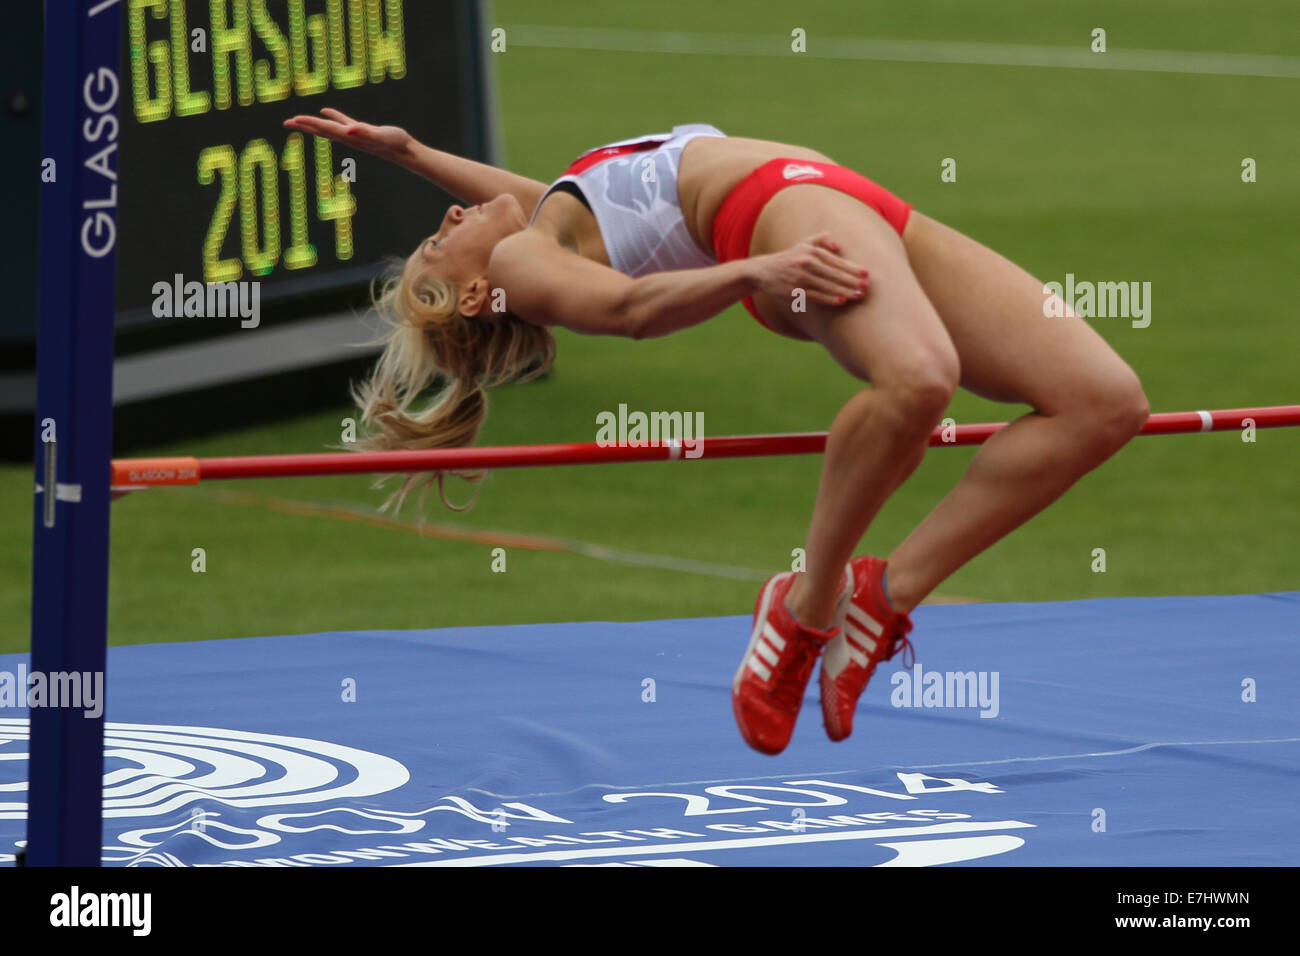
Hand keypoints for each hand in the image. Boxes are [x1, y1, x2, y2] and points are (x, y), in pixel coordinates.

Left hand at [283, 108, 412, 162]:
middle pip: (322, 130)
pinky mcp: (361, 130)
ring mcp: (354, 134)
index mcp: (350, 136)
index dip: (309, 124)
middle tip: (286, 123)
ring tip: (299, 120)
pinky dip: (332, 116)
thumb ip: (364, 132)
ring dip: (314, 123)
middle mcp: (349, 137)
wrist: (405, 151)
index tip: (293, 120)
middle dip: (304, 126)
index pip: (325, 128)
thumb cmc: (395, 143)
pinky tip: (325, 111)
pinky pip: (342, 121)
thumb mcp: (380, 135)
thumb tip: (348, 130)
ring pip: (329, 127)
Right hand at [748, 233, 868, 306]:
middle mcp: (807, 263)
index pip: (837, 261)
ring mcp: (801, 278)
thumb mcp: (804, 243)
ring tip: (858, 296)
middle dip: (852, 281)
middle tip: (866, 287)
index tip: (866, 274)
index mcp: (812, 252)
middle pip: (835, 274)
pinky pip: (817, 296)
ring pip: (828, 286)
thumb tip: (838, 246)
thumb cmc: (789, 258)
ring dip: (845, 291)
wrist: (764, 271)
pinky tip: (841, 301)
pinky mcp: (795, 291)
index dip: (853, 268)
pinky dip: (830, 298)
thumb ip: (822, 239)